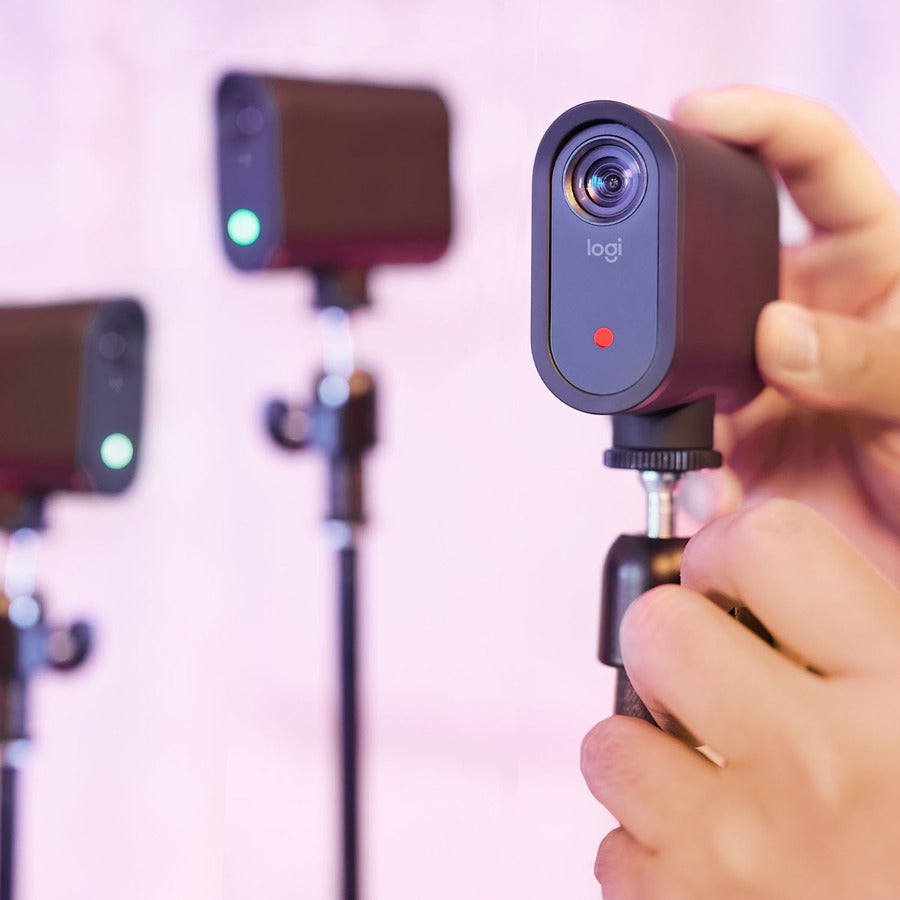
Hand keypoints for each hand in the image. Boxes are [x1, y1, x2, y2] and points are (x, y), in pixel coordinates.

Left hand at [582, 500, 899, 898]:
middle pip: (658, 629)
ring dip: (647, 762)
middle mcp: (822, 762)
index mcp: (899, 689)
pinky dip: (652, 854)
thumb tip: (726, 531)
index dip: (729, 552)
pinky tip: (716, 865)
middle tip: (711, 684)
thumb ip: (848, 626)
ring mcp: (748, 848)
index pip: (767, 544)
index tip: (727, 581)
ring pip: (610, 744)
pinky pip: (613, 849)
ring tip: (712, 788)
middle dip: (671, 646)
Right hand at [674, 87, 899, 583]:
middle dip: (684, 253)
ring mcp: (751, 368)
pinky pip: (675, 430)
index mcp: (868, 261)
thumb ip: (869, 360)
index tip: (697, 111)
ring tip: (710, 421)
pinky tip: (715, 485)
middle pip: (721, 244)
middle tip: (656, 273)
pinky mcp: (719, 431)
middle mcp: (798, 303)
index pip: (811, 161)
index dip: (756, 120)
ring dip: (676, 373)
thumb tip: (777, 331)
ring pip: (685, 341)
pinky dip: (679, 459)